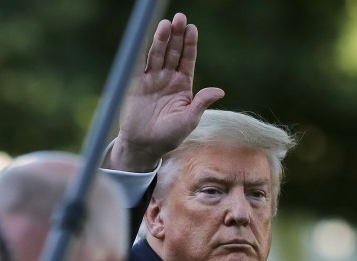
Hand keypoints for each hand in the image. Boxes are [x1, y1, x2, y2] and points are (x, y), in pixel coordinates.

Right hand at [106, 13, 224, 172]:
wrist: (144, 146)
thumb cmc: (169, 136)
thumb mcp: (189, 120)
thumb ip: (201, 103)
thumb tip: (220, 91)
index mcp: (183, 85)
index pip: (187, 59)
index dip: (190, 44)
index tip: (192, 29)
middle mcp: (168, 79)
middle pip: (173, 52)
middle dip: (177, 36)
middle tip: (180, 18)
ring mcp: (152, 80)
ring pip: (158, 55)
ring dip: (162, 39)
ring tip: (166, 24)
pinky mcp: (136, 84)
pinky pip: (140, 65)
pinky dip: (143, 51)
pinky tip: (147, 38)